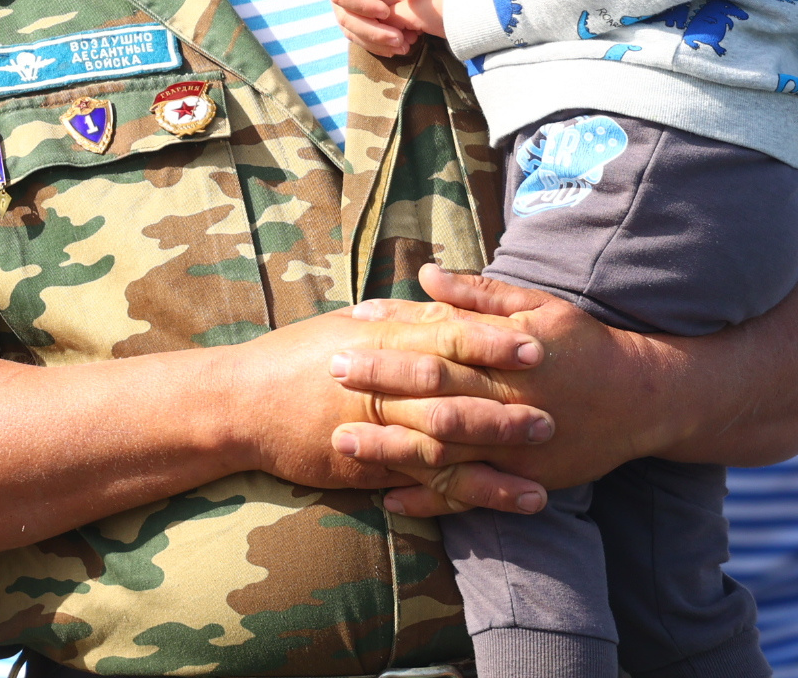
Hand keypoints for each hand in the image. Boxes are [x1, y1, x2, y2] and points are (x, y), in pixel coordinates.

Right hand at [227, 296, 555, 514]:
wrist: (240, 403)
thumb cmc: (294, 356)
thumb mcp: (349, 324)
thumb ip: (401, 316)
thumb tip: (444, 297)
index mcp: (382, 341)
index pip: (447, 335)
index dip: (493, 341)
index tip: (535, 341)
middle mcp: (383, 384)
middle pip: (456, 391)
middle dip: (507, 401)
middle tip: (557, 408)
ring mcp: (377, 428)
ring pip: (446, 441)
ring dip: (496, 452)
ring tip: (543, 461)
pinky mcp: (370, 466)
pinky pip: (424, 481)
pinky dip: (467, 492)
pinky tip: (503, 499)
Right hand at [328, 0, 436, 55]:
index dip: (362, 7)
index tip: (387, 12)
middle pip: (345, 16)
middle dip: (370, 31)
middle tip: (398, 39)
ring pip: (352, 28)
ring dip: (374, 41)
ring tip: (402, 46)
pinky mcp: (357, 8)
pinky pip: (362, 29)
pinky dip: (378, 40)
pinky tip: (399, 46)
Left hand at [328, 265, 665, 514]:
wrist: (641, 399)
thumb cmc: (584, 343)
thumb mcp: (538, 305)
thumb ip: (479, 294)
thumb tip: (426, 274)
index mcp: (506, 353)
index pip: (440, 339)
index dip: (396, 333)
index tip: (353, 322)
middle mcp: (506, 400)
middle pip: (433, 392)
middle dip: (381, 383)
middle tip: (332, 371)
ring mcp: (512, 446)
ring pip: (443, 450)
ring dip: (390, 446)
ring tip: (342, 441)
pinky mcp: (521, 479)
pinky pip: (468, 495)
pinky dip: (428, 501)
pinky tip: (389, 499)